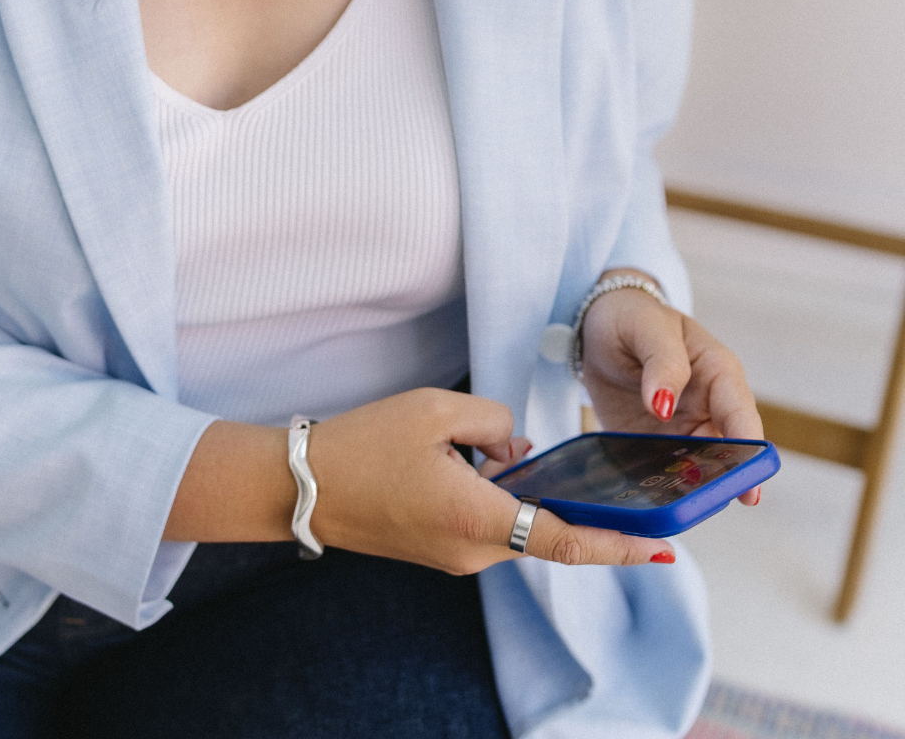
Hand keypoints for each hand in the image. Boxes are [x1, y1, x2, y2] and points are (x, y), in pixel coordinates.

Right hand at [306, 387, 678, 571]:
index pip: (565, 541)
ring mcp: (456, 557)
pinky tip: (501, 463)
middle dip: (586, 511)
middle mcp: (474, 552)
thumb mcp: (437, 409)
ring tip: (550, 461)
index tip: (663, 548)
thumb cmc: (366, 444)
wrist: (304, 487)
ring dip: (539, 499)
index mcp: (478, 519)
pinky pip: (493, 528)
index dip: (619, 547)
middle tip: (633, 493)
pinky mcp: (441, 550)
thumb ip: (495, 421)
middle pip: (549, 533)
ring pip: (520, 528)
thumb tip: (520, 445)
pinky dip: (511, 502)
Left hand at [579, 271, 763, 504]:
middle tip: (702, 505)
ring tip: (672, 508)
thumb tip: (665, 405)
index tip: (749, 491)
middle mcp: (708, 409)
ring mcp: (683, 431)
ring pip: (698, 471)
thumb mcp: (647, 328)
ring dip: (688, 489)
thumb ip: (663, 363)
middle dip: (718, 481)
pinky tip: (646, 501)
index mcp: (719, 374)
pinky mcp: (655, 447)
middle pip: (726, 454)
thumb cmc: (633, 318)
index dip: (750, 454)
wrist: (599, 327)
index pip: (741, 417)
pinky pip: (663, 474)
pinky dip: (658, 488)